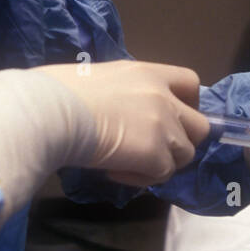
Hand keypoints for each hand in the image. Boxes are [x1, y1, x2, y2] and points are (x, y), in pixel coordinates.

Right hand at [0, 61, 207, 225]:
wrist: (49, 111)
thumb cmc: (56, 91)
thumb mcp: (95, 77)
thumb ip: (118, 91)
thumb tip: (110, 107)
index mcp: (148, 72)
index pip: (191, 82)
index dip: (186, 103)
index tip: (169, 117)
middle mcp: (163, 97)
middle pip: (200, 125)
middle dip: (181, 140)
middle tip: (151, 149)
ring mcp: (163, 126)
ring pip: (185, 154)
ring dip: (161, 163)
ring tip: (127, 163)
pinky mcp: (155, 154)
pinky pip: (162, 174)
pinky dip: (141, 178)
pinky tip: (114, 171)